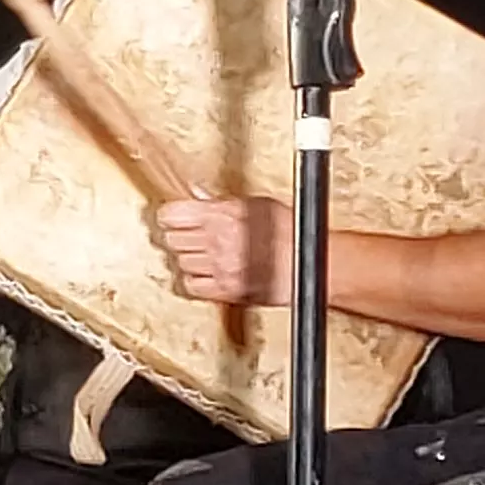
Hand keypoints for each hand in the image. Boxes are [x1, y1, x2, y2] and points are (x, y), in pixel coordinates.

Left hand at [154, 196, 289, 305]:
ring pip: (181, 262)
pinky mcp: (227, 290)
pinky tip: (206, 272)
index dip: (170, 214)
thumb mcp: (259, 205)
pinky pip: (193, 286)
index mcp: (225, 216)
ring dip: (188, 257)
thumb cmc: (294, 233)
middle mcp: (219, 242)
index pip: (173, 214)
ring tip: (202, 253)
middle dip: (178, 235)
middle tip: (187, 234)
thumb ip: (223, 202)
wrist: (315, 265)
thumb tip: (198, 194)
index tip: (172, 216)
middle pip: (173, 239)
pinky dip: (195, 280)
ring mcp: (221, 268)